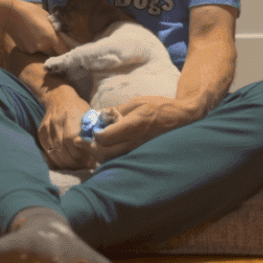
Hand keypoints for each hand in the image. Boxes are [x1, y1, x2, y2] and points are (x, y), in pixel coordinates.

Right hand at [5, 0, 67, 55]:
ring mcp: (33, 50)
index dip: (66, 50)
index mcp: (51, 37)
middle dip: (55, 48)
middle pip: (54, 53)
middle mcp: (43, 46)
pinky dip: (34, 45)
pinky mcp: (25, 50)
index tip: (67, 47)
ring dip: (44, 47)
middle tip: (52, 38)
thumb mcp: (48, 17)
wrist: (10, 13)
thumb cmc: (31, 11)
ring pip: (43, 51)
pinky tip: (29, 35)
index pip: (64, 51)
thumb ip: (56, 28)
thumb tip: (62, 34)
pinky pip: (33, 50)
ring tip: (37, 34)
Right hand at [39, 86, 95, 169]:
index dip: (82, 153)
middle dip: (75, 162)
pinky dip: (55, 161)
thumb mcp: (88, 114)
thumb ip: (92, 131)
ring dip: (65, 164)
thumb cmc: (78, 108)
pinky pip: (47, 152)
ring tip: (76, 166)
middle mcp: (57, 122)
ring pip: (54, 153)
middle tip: (84, 166)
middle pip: (63, 150)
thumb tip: (100, 149)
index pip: (72, 140)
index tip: (90, 161)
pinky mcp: (41, 132)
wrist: (58, 97)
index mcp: (70, 117)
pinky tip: (65, 163)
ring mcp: (47, 128)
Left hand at [72, 96, 197, 162]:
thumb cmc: (159, 106)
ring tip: (90, 146)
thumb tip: (99, 116)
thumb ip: (117, 110)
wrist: (182, 118)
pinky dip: (109, 158)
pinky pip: (121, 161)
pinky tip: (104, 150)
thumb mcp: (136, 102)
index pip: (105, 137)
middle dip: (89, 148)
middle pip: (104, 153)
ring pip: (111, 161)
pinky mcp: (141, 156)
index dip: (93, 135)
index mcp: (133, 126)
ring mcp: (139, 152)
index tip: (89, 130)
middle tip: (80, 141)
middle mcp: (135, 142)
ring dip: (97, 155)